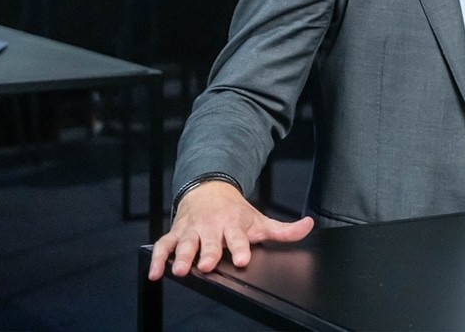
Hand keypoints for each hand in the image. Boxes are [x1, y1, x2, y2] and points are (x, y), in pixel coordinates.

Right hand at [146, 180, 313, 280]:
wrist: (209, 190)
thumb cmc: (236, 212)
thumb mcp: (259, 220)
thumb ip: (284, 230)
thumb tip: (309, 225)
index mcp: (233, 224)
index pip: (238, 238)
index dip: (240, 248)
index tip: (242, 258)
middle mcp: (212, 227)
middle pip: (210, 243)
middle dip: (209, 253)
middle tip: (208, 264)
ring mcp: (192, 231)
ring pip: (185, 244)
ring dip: (182, 256)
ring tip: (180, 269)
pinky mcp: (175, 234)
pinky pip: (163, 246)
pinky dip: (157, 259)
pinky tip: (155, 273)